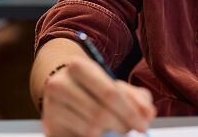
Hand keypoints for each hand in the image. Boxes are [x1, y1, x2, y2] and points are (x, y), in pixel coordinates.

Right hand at [41, 55, 155, 136]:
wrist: (63, 89)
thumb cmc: (94, 87)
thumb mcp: (116, 85)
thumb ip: (136, 97)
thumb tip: (148, 113)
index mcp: (78, 66)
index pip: (109, 92)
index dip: (129, 111)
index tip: (143, 123)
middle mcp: (59, 84)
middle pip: (100, 113)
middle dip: (122, 124)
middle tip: (133, 129)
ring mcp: (51, 106)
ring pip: (90, 129)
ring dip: (109, 132)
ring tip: (116, 127)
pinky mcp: (49, 126)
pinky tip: (99, 130)